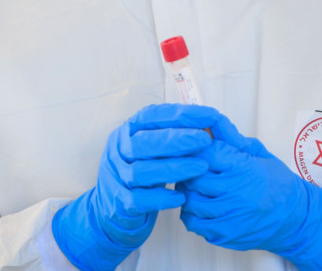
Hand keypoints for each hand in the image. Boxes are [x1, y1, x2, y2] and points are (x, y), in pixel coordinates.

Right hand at [51, 104, 216, 269]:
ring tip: (201, 167)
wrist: (112, 206)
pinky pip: (139, 200)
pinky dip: (161, 198)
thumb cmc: (143, 169)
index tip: (209, 116)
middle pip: (143, 142)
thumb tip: (209, 122)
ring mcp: (116, 177)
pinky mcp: (119, 203)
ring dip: (174, 168)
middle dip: (178, 140)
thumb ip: (174, 133)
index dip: (181, 115)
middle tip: (205, 140)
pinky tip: (182, 196)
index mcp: (127, 131)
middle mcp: (118, 151)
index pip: (151, 116)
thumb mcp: (153, 146)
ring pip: (142, 171)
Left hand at [178, 114, 321, 269]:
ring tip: (198, 187)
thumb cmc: (278, 184)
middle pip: (194, 176)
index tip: (199, 149)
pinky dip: (191, 213)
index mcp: (245, 169)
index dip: (200, 149)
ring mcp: (229, 216)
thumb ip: (234, 139)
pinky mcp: (224, 234)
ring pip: (189, 200)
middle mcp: (236, 193)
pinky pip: (193, 222)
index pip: (208, 152)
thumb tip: (212, 123)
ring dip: (189, 192)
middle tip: (195, 168)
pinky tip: (201, 206)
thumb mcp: (261, 154)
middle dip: (191, 170)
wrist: (295, 217)